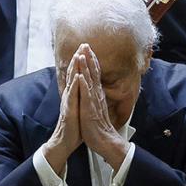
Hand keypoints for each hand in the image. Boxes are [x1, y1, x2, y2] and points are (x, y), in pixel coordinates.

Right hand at [43, 51, 83, 174]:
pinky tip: (77, 78)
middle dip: (78, 59)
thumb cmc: (73, 127)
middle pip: (73, 74)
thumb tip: (84, 88)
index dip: (82, 62)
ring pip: (71, 82)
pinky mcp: (69, 111)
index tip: (87, 49)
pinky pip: (72, 97)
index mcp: (73, 95)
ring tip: (78, 55)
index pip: (77, 74)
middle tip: (83, 45)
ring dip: (74, 68)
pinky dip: (75, 86)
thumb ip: (80, 97)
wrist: (64, 143)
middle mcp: (69, 96)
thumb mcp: (79, 108)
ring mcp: (68, 103)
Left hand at [75, 44, 127, 170]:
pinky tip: (81, 77)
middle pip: (93, 73)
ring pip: (90, 81)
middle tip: (85, 44)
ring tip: (82, 54)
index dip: (92, 61)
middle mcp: (96, 95)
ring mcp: (93, 102)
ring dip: (86, 67)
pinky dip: (84, 86)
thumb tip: (95, 88)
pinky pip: (87, 96)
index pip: (95, 74)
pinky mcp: (90, 110)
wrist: (104, 141)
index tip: (88, 49)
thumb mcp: (96, 107)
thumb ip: (96, 97)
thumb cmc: (98, 127)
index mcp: (96, 94)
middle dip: (89, 58)